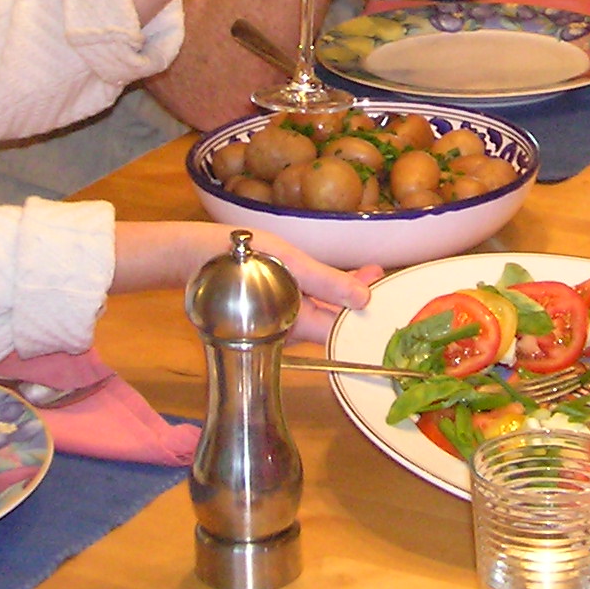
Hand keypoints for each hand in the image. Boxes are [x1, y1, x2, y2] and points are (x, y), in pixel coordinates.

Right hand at [112, 225, 382, 336]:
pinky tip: (347, 272)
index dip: (367, 326)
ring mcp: (284, 315)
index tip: (392, 311)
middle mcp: (292, 326)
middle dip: (361, 303)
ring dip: (348, 292)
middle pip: (335, 321)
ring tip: (375, 271)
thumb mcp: (289, 262)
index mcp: (296, 324)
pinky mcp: (278, 301)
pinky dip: (330, 286)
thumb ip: (326, 280)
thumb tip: (364, 298)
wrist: (196, 252)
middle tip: (390, 284)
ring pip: (325, 309)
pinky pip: (311, 299)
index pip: (340, 335)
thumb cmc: (241, 257)